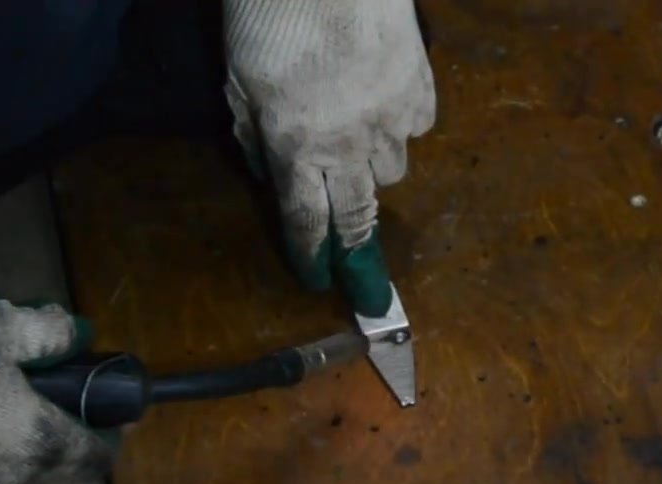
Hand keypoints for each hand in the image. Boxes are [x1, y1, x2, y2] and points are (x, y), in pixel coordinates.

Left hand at [223, 0, 435, 316]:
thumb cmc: (271, 13)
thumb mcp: (238, 79)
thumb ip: (253, 135)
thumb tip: (273, 175)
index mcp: (296, 146)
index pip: (306, 221)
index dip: (310, 256)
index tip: (316, 280)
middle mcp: (348, 146)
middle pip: (357, 215)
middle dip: (355, 246)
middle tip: (356, 262)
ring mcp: (392, 120)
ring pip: (393, 172)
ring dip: (374, 170)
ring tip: (360, 147)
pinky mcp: (422, 91)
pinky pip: (417, 129)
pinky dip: (401, 127)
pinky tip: (384, 104)